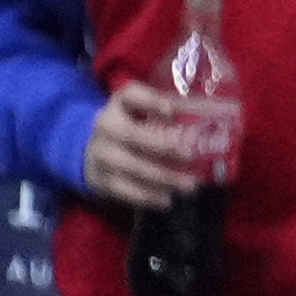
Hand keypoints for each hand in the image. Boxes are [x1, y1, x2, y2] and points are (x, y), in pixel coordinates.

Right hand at [82, 84, 220, 207]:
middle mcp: (105, 127)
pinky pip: (125, 190)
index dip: (150, 101)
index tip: (171, 110)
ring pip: (132, 167)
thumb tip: (208, 113)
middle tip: (191, 155)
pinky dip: (148, 196)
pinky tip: (168, 200)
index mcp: (118, 105)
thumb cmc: (127, 126)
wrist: (88, 150)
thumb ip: (163, 109)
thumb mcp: (138, 110)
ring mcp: (101, 155)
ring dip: (163, 177)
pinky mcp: (101, 179)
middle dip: (163, 147)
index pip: (130, 96)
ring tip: (190, 185)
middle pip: (133, 136)